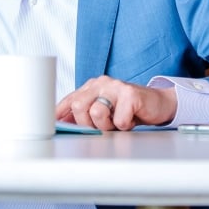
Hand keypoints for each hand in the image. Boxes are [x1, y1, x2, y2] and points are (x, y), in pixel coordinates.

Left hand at [56, 75, 176, 130]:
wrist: (157, 104)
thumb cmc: (127, 109)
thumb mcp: (104, 111)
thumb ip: (84, 115)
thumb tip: (61, 125)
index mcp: (92, 86)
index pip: (69, 99)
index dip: (59, 114)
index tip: (52, 125)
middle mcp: (102, 82)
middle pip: (78, 105)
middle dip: (87, 124)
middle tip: (103, 126)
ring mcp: (116, 86)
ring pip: (96, 112)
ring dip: (107, 126)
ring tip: (117, 121)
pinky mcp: (130, 94)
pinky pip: (119, 121)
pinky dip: (125, 126)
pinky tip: (130, 118)